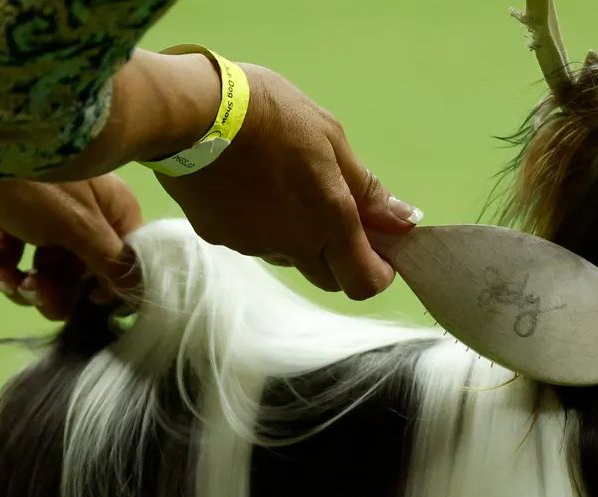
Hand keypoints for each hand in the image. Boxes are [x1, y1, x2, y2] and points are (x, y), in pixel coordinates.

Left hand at [0, 173, 142, 320]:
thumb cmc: (37, 184)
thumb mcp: (80, 226)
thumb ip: (109, 261)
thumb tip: (134, 290)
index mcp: (113, 215)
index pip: (121, 266)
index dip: (103, 289)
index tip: (81, 299)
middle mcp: (85, 220)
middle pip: (74, 278)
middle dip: (47, 291)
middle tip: (26, 288)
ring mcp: (46, 220)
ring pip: (37, 272)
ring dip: (13, 279)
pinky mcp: (10, 218)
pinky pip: (6, 255)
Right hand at [155, 63, 421, 299]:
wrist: (192, 113)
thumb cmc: (270, 114)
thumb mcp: (330, 138)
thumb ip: (365, 188)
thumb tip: (405, 220)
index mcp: (329, 220)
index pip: (365, 282)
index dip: (377, 273)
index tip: (379, 252)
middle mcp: (293, 244)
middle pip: (328, 278)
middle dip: (340, 256)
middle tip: (333, 212)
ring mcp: (252, 245)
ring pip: (287, 256)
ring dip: (296, 236)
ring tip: (279, 183)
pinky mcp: (219, 238)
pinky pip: (250, 240)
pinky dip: (258, 222)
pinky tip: (245, 183)